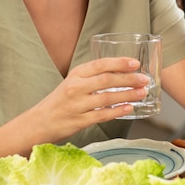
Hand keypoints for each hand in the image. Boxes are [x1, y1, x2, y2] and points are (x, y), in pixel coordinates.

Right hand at [34, 57, 149, 140]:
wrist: (40, 122)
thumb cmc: (60, 100)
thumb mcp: (72, 81)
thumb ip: (92, 77)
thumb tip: (120, 72)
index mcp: (76, 74)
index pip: (100, 64)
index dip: (119, 62)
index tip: (135, 63)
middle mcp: (76, 87)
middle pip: (107, 80)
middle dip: (129, 79)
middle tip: (144, 79)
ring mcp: (77, 105)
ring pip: (108, 97)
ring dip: (128, 95)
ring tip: (141, 93)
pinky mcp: (79, 121)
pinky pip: (103, 115)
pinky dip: (118, 111)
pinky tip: (129, 108)